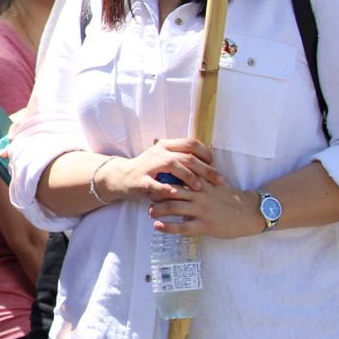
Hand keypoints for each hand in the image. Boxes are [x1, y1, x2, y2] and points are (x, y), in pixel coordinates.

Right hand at [98, 139, 222, 203]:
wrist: (120, 177)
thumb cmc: (148, 170)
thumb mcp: (163, 158)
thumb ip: (181, 157)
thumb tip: (206, 160)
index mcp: (166, 145)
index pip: (191, 143)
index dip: (206, 153)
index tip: (214, 165)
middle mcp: (158, 152)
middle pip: (187, 156)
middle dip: (206, 169)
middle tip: (219, 180)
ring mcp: (149, 165)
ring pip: (173, 166)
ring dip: (189, 177)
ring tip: (200, 188)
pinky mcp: (141, 180)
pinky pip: (156, 184)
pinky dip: (168, 189)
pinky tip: (178, 195)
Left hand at [148, 182, 263, 239]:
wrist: (249, 212)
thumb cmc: (228, 196)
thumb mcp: (214, 180)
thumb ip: (198, 172)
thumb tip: (183, 161)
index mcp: (201, 182)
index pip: (178, 175)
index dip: (161, 176)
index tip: (150, 178)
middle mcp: (200, 194)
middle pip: (171, 190)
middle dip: (155, 193)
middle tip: (146, 195)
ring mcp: (202, 210)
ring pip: (174, 207)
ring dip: (158, 210)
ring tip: (150, 212)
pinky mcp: (205, 225)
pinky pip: (183, 227)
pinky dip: (167, 227)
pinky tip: (157, 226)